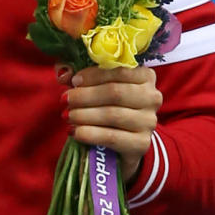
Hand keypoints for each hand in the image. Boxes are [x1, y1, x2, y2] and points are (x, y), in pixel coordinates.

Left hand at [58, 66, 161, 185]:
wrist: (124, 144)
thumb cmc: (110, 108)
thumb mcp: (98, 88)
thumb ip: (81, 78)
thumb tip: (63, 74)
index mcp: (145, 76)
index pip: (119, 70)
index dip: (93, 75)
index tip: (74, 81)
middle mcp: (152, 97)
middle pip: (115, 92)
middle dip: (85, 96)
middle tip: (64, 100)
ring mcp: (149, 121)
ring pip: (112, 115)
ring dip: (84, 115)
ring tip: (67, 116)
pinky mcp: (141, 143)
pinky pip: (111, 137)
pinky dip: (90, 134)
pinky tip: (75, 132)